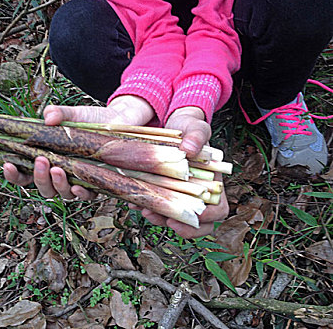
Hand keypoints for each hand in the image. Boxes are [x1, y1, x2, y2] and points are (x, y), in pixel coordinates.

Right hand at [3, 95, 154, 197]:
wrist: (120, 121)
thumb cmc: (91, 119)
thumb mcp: (73, 113)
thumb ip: (59, 113)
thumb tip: (47, 117)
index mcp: (47, 159)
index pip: (24, 174)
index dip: (14, 174)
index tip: (7, 164)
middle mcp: (60, 174)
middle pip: (41, 187)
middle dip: (38, 177)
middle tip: (41, 161)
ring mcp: (77, 180)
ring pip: (60, 194)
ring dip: (56, 184)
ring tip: (58, 168)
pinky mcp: (97, 183)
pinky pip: (86, 195)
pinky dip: (80, 193)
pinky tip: (77, 187)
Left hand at [137, 106, 227, 237]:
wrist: (173, 127)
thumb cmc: (189, 130)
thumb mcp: (195, 128)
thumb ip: (196, 135)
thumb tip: (190, 148)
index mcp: (212, 183)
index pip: (218, 209)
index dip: (208, 218)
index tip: (195, 216)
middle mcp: (198, 194)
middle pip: (197, 222)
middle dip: (182, 227)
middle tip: (165, 219)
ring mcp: (179, 196)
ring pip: (174, 219)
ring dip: (160, 218)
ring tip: (145, 209)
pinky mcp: (162, 193)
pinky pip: (156, 207)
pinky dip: (146, 206)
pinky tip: (136, 201)